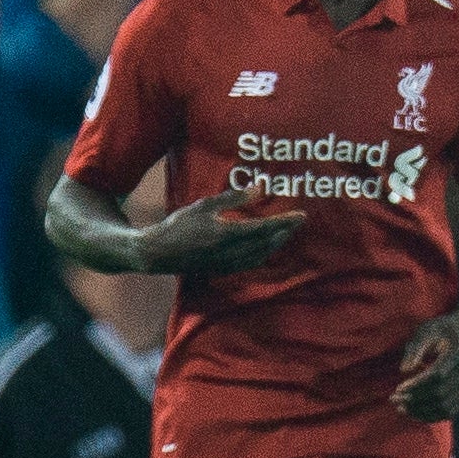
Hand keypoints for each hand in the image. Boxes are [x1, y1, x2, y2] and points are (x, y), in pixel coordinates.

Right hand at [135, 183, 304, 274]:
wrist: (157, 253)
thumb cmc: (179, 225)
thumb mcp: (205, 206)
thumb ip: (234, 198)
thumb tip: (261, 187)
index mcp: (225, 234)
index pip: (263, 227)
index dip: (285, 222)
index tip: (301, 216)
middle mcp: (229, 252)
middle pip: (267, 243)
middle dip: (285, 232)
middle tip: (298, 222)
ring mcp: (226, 264)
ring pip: (261, 255)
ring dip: (276, 244)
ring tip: (286, 232)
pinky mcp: (222, 270)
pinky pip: (250, 264)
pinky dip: (263, 254)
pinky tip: (267, 246)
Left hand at [392, 314, 458, 421]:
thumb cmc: (444, 330)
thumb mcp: (428, 330)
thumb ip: (415, 348)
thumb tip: (404, 370)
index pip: (437, 376)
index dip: (416, 385)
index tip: (397, 388)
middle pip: (440, 393)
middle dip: (414, 400)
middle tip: (393, 399)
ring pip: (446, 407)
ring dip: (421, 411)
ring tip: (401, 407)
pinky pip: (450, 411)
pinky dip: (431, 415)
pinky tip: (414, 411)